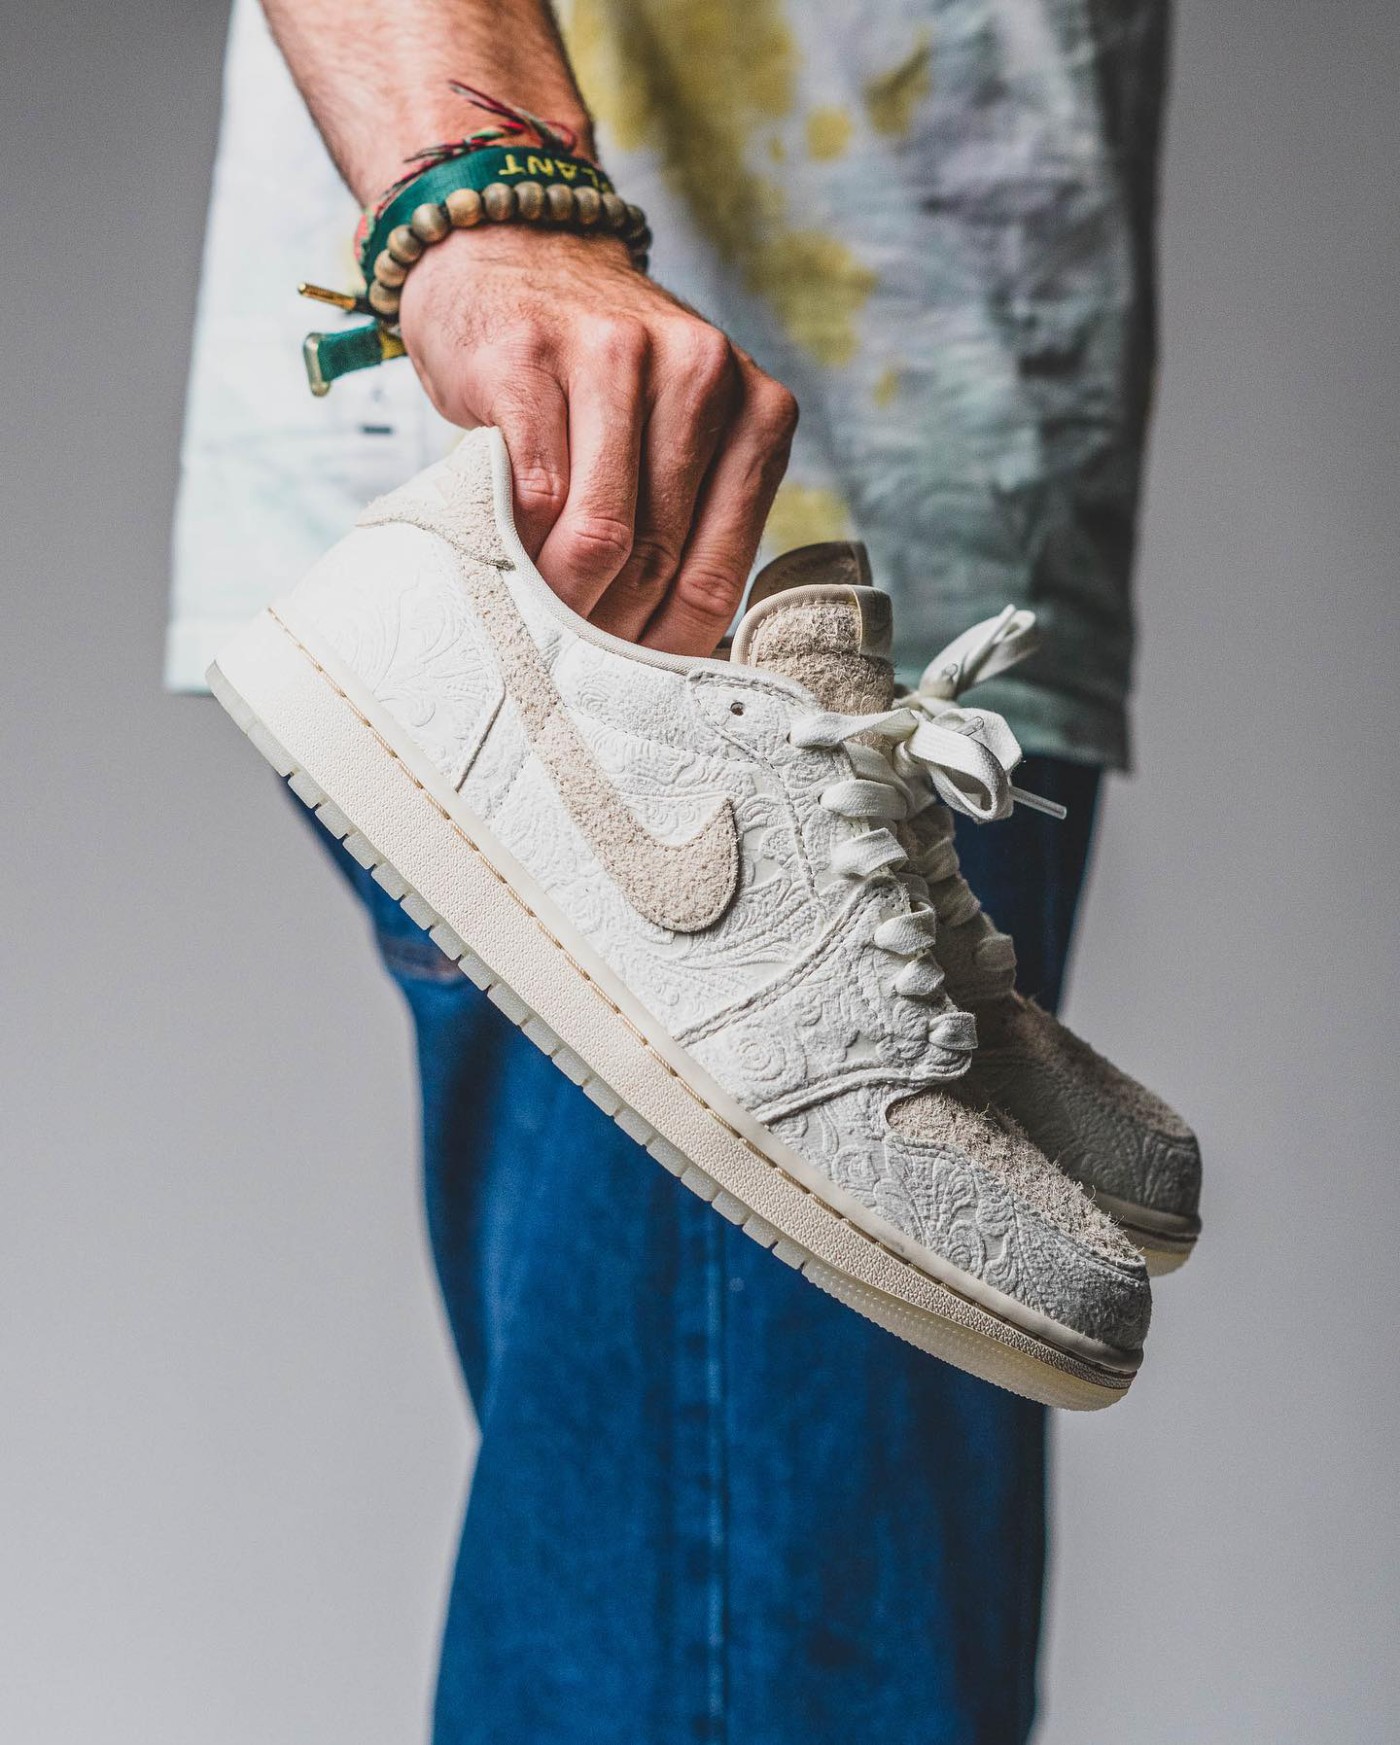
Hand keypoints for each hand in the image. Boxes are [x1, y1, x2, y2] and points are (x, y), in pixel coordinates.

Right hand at [396, 226, 797, 655]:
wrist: (509, 251)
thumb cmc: (593, 373)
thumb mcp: (672, 429)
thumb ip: (690, 514)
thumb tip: (669, 657)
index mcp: (755, 405)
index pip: (717, 570)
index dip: (667, 643)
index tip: (628, 679)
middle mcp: (700, 370)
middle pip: (659, 556)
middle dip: (609, 628)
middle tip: (570, 663)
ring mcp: (615, 354)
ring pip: (602, 531)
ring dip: (563, 596)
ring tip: (537, 622)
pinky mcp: (530, 355)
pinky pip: (534, 489)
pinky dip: (516, 541)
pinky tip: (504, 555)